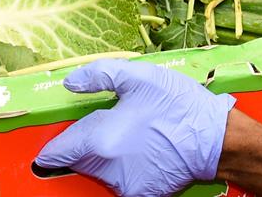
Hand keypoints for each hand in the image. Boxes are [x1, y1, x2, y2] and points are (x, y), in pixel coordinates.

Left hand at [35, 59, 235, 196]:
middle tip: (101, 125)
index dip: (52, 147)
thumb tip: (70, 83)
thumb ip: (97, 76)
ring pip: (100, 171)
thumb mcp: (137, 77)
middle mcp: (109, 169)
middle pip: (80, 160)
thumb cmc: (177, 105)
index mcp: (101, 141)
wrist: (215, 139)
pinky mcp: (144, 194)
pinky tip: (140, 149)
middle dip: (83, 146)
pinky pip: (121, 181)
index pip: (61, 150)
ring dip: (103, 157)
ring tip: (125, 134)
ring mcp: (127, 185)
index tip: (46, 148)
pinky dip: (123, 168)